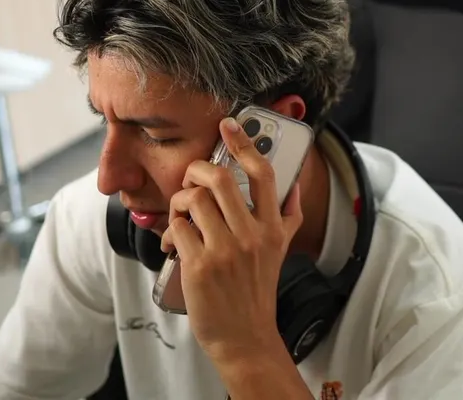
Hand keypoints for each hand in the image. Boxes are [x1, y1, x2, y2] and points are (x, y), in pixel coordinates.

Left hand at [161, 116, 303, 366]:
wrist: (245, 337)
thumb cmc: (257, 292)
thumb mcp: (280, 252)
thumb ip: (288, 218)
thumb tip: (293, 188)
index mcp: (273, 228)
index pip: (264, 174)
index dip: (244, 143)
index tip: (229, 126)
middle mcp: (252, 236)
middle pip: (221, 179)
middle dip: (197, 171)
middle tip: (192, 179)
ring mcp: (225, 251)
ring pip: (193, 200)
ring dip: (179, 202)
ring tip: (181, 216)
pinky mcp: (199, 266)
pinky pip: (177, 229)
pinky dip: (169, 230)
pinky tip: (172, 241)